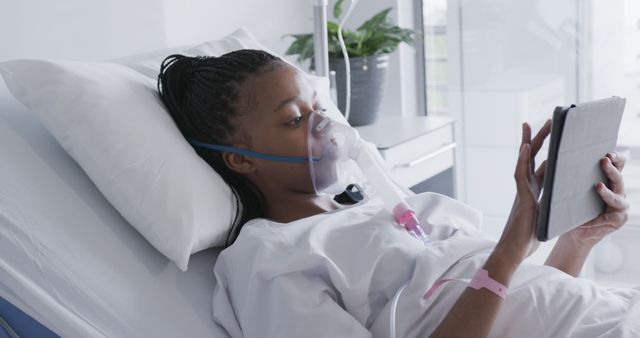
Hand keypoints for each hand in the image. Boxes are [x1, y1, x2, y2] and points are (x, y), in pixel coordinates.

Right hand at [495, 120, 551, 264]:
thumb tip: (561, 193)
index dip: (547, 150)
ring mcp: (523, 191)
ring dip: (528, 142)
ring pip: (524, 162)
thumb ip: (549, 202)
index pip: (541, 165)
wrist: (514, 251)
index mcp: (534, 191)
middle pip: (532, 158)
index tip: (551, 135)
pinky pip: (520, 176)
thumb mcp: (545, 215)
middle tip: (545, 121)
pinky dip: (523, 161)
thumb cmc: (528, 237)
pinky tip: (526, 148)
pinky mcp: (523, 198)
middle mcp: (527, 187)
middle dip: (539, 139)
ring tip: (530, 125)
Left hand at [564, 152, 628, 248]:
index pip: (618, 164)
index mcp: (608, 180)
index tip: (607, 153)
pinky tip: (587, 221)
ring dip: (606, 192)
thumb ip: (569, 175)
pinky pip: (610, 218)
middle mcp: (618, 190)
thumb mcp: (571, 190)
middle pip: (618, 177)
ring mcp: (621, 205)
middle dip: (611, 169)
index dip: (616, 158)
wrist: (574, 230)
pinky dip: (597, 219)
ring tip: (597, 186)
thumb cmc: (572, 207)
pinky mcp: (619, 219)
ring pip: (616, 197)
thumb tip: (551, 159)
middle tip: (604, 161)